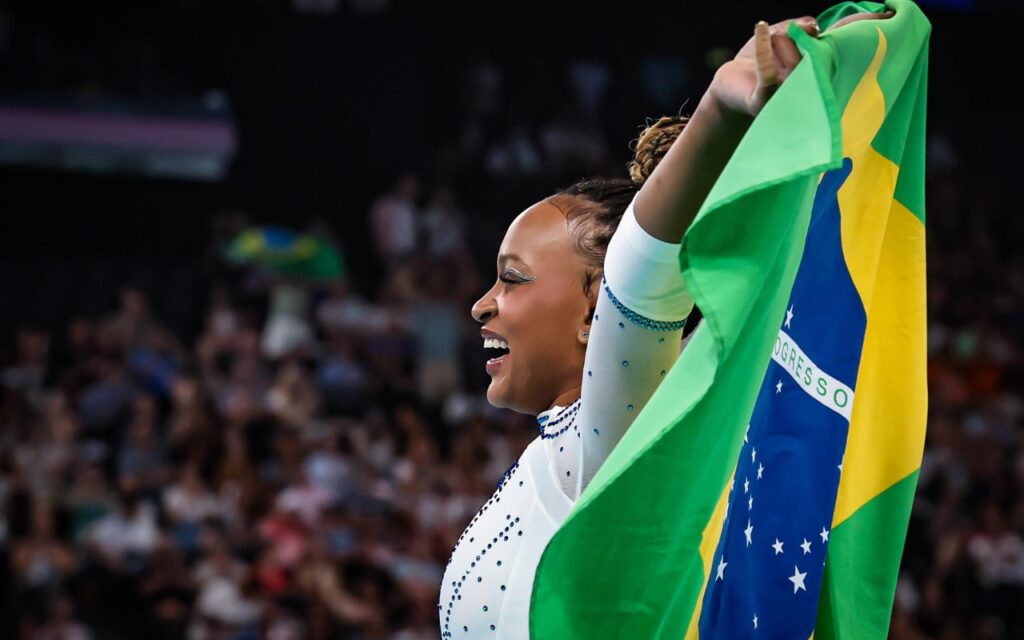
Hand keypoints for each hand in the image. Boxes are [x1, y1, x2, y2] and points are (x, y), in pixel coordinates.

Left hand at [708, 11, 894, 121]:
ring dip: (777, 40)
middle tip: (787, 36)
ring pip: (793, 49)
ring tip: (769, 44)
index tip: (887, 15)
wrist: (729, 86)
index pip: (845, 44)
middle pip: (817, 45)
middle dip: (800, 33)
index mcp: (820, 67)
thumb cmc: (760, 61)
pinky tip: (761, 26)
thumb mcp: (783, 33)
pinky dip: (764, 42)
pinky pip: (768, 65)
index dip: (864, 28)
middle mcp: (810, 85)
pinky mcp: (766, 100)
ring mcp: (790, 96)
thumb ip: (801, 27)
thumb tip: (812, 28)